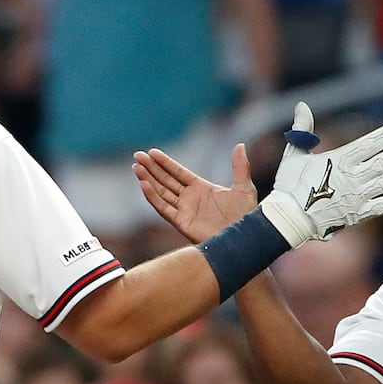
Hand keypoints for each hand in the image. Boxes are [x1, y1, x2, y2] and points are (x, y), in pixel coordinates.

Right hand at [134, 144, 258, 244]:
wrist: (245, 239)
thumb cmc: (246, 217)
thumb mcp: (244, 188)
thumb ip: (240, 167)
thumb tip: (240, 145)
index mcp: (201, 188)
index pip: (178, 173)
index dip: (165, 163)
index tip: (152, 152)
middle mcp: (190, 199)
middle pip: (165, 180)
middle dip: (151, 168)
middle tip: (137, 156)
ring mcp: (185, 211)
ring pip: (161, 192)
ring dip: (148, 180)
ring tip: (136, 167)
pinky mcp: (182, 223)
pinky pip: (164, 208)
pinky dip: (153, 197)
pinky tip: (144, 184)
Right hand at [258, 102, 382, 246]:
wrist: (288, 219)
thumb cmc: (289, 186)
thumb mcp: (294, 155)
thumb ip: (302, 130)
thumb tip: (301, 106)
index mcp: (338, 160)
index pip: (368, 144)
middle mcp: (351, 177)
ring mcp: (356, 197)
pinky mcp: (356, 215)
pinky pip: (380, 207)